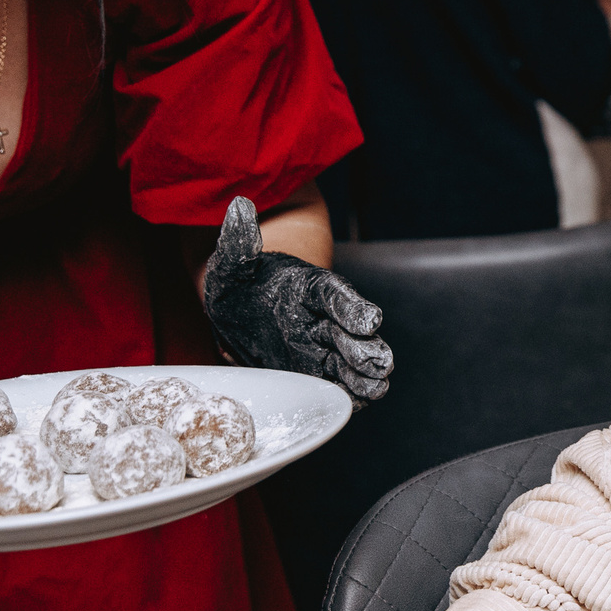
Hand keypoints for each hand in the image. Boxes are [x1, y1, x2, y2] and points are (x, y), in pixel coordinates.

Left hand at [202, 197, 392, 403]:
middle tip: (379, 362)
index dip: (352, 307)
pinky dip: (348, 394)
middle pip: (350, 332)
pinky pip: (336, 384)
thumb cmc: (239, 283)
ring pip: (350, 361)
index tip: (370, 320)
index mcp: (309, 286)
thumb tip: (239, 207)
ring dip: (364, 375)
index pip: (333, 294)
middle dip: (366, 348)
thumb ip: (239, 241)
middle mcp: (322, 316)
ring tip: (376, 386)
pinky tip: (358, 403)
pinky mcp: (313, 371)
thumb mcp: (232, 262)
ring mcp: (320, 346)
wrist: (235, 311)